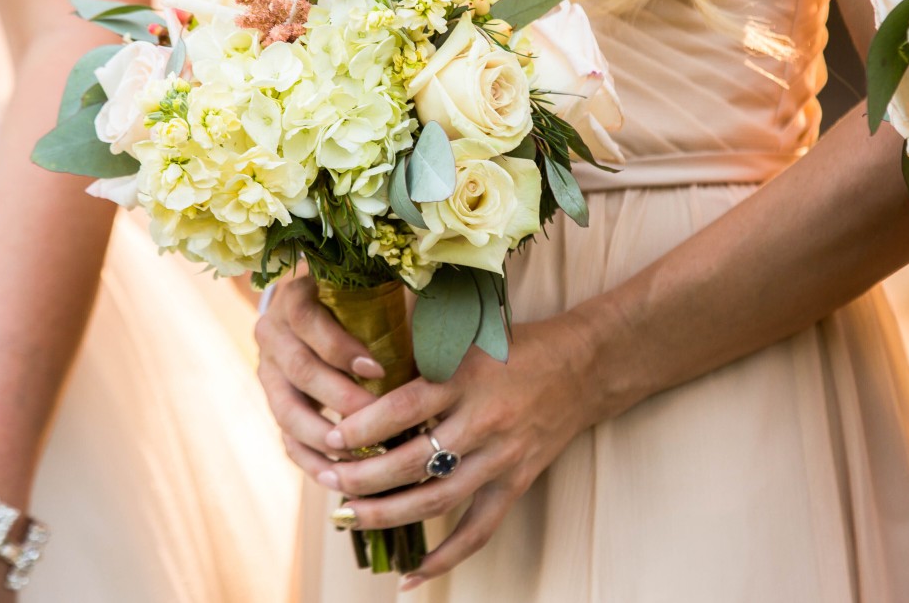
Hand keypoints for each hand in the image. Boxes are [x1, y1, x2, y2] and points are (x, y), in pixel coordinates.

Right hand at [253, 276, 387, 473]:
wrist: (319, 312)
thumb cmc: (359, 304)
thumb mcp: (367, 297)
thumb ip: (390, 312)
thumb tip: (435, 342)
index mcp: (294, 299)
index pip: (308, 322)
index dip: (340, 349)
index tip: (379, 370)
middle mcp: (273, 334)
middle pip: (300, 370)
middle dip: (339, 398)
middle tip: (376, 420)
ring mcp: (268, 372)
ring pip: (286, 412)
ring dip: (323, 437)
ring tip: (360, 455)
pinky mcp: (275, 405)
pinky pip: (285, 438)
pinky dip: (311, 460)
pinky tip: (337, 476)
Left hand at [316, 314, 601, 588]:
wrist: (582, 368)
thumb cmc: (512, 345)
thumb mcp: (465, 332)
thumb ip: (418, 343)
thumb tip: (361, 346)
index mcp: (465, 378)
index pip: (404, 408)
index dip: (364, 427)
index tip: (330, 437)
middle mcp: (483, 421)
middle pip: (414, 462)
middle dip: (363, 477)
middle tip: (326, 480)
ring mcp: (501, 458)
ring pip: (437, 500)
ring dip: (388, 515)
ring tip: (347, 518)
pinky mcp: (515, 484)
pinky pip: (477, 532)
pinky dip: (444, 559)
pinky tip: (409, 576)